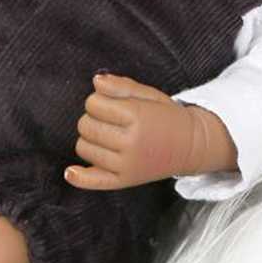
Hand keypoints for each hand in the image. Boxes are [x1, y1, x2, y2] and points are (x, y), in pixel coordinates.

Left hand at [64, 73, 199, 189]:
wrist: (191, 146)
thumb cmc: (166, 116)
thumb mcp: (148, 94)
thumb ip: (121, 86)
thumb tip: (96, 81)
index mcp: (137, 116)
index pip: (93, 103)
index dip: (99, 100)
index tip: (113, 104)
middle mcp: (131, 142)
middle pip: (85, 124)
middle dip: (93, 117)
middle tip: (112, 120)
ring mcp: (127, 164)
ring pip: (84, 147)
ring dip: (90, 138)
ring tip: (109, 136)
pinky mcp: (124, 180)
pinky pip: (94, 181)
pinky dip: (79, 177)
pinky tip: (70, 171)